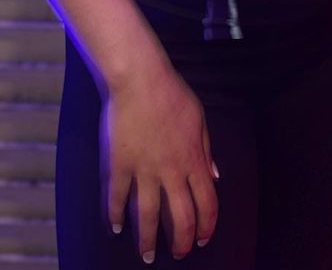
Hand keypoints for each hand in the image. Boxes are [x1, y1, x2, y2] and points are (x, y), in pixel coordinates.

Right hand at [101, 64, 219, 261]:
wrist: (140, 79)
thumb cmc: (171, 93)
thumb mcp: (200, 118)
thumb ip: (207, 149)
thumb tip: (215, 175)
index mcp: (193, 160)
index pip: (207, 204)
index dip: (207, 226)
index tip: (203, 239)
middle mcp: (171, 171)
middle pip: (181, 217)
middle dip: (182, 242)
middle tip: (178, 253)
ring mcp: (144, 169)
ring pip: (148, 215)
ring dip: (148, 240)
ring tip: (147, 256)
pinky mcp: (120, 163)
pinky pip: (117, 196)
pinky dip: (116, 214)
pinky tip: (116, 227)